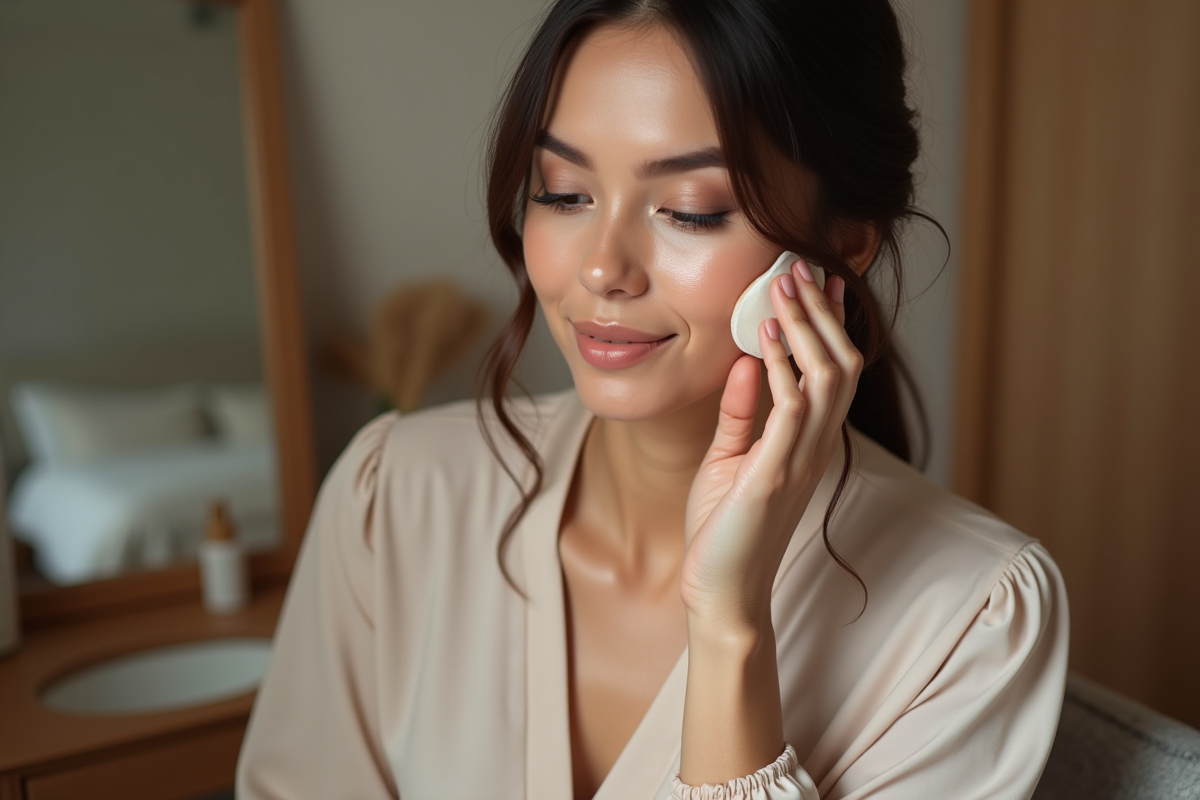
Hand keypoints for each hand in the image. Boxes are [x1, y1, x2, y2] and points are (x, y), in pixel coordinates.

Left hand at [680, 259, 862, 628]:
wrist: (720, 592)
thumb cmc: (724, 530)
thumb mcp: (729, 459)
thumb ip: (741, 413)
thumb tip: (744, 360)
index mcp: (809, 443)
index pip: (835, 371)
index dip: (832, 324)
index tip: (821, 279)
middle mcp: (816, 447)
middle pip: (843, 363)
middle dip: (822, 311)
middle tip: (800, 266)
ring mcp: (801, 460)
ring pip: (827, 376)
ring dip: (805, 325)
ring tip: (785, 283)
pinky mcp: (774, 474)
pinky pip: (790, 407)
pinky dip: (779, 364)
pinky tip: (762, 334)